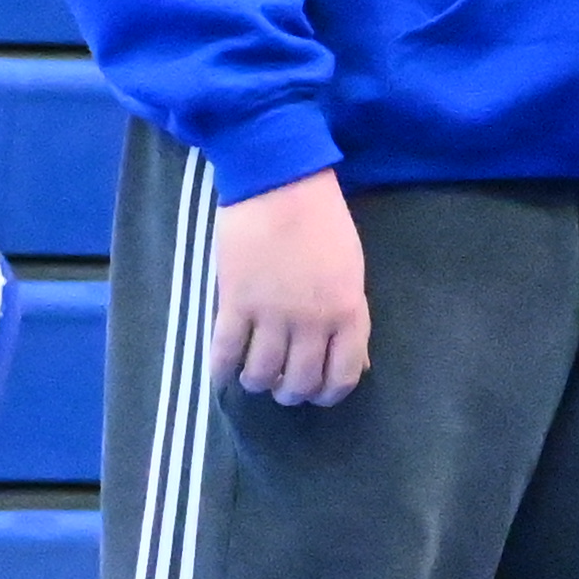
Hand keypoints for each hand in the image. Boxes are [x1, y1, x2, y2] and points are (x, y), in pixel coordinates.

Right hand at [208, 170, 370, 406]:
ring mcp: (271, 314)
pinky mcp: (234, 303)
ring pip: (260, 374)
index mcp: (348, 312)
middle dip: (291, 394)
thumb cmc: (322, 222)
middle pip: (299, 382)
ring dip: (257, 383)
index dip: (329, 393)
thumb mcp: (352, 271)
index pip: (343, 374)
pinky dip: (222, 370)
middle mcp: (312, 321)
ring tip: (254, 376)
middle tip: (282, 387)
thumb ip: (351, 317)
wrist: (281, 184)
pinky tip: (222, 372)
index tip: (318, 393)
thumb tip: (356, 361)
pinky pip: (225, 353)